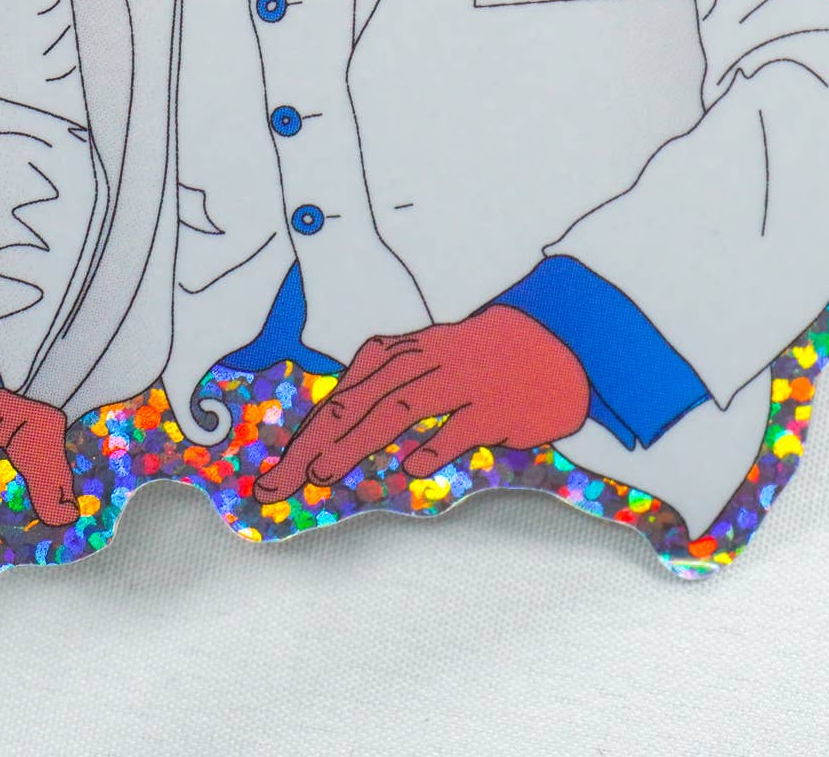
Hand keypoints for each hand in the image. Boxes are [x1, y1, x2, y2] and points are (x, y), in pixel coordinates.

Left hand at [253, 306, 589, 502]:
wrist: (556, 343)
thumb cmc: (480, 362)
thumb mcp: (429, 363)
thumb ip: (383, 390)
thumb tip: (329, 435)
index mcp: (404, 353)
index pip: (344, 395)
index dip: (305, 434)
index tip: (272, 475)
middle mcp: (426, 361)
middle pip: (360, 401)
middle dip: (314, 443)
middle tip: (278, 485)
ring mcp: (462, 380)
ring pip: (400, 406)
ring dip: (357, 438)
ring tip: (323, 471)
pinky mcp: (498, 405)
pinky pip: (461, 426)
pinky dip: (435, 444)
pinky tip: (411, 469)